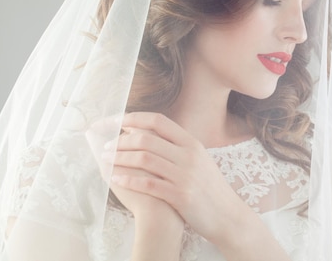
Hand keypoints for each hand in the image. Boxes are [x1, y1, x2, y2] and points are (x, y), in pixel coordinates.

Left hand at [105, 112, 250, 245]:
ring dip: (121, 158)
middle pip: (147, 139)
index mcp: (192, 143)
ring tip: (106, 160)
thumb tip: (148, 133)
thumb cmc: (208, 186)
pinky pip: (149, 184)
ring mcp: (185, 175)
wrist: (227, 214)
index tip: (114, 120)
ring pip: (144, 159)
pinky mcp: (180, 195)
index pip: (158, 121)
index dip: (133, 118)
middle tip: (105, 146)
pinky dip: (129, 179)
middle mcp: (189, 155)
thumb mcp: (198, 159)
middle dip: (121, 141)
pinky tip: (116, 178)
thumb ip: (177, 146)